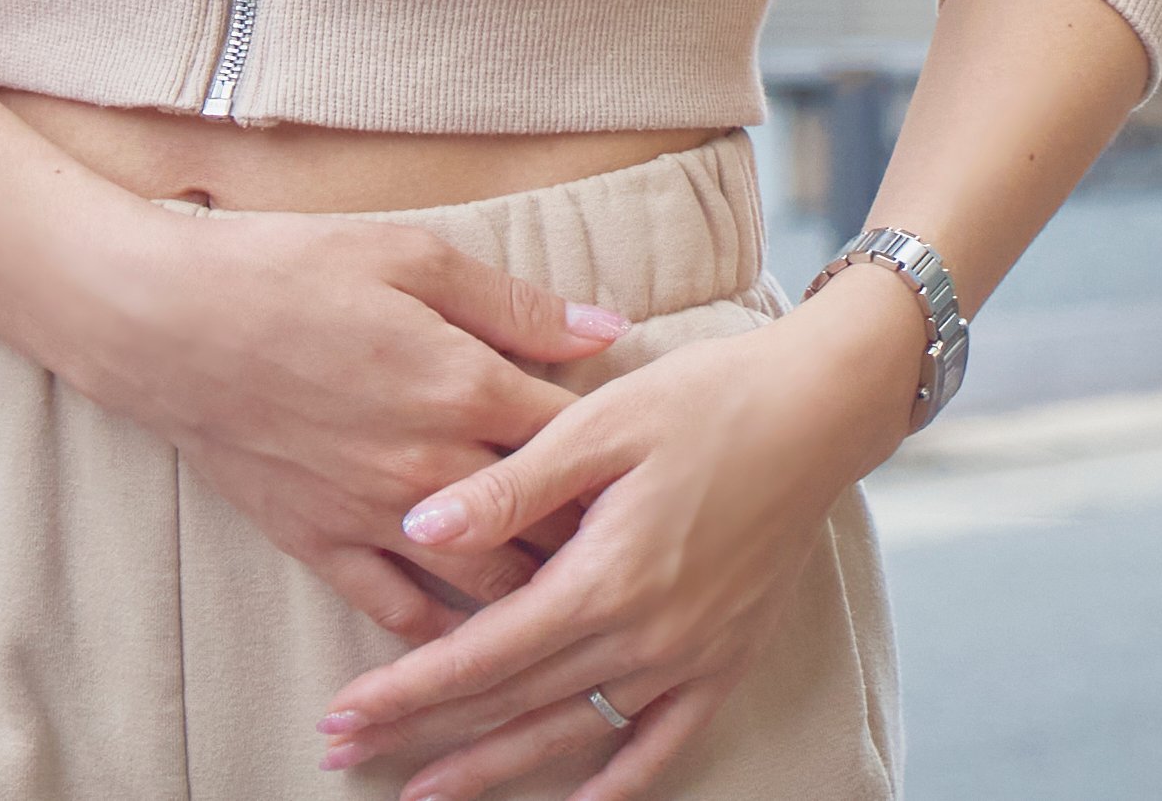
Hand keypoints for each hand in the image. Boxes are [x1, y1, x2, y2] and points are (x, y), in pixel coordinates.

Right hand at [68, 208, 632, 644]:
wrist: (165, 322)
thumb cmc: (290, 269)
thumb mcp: (414, 257)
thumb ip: (516, 306)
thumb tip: (608, 331)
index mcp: (465, 385)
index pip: (580, 438)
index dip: (627, 452)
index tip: (662, 459)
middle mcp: (432, 466)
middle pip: (549, 525)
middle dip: (601, 538)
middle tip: (646, 546)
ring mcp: (376, 515)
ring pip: (487, 586)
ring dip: (540, 598)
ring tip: (588, 604)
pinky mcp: (321, 543)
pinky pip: (399, 610)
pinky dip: (446, 636)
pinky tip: (481, 645)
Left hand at [312, 272, 919, 795]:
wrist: (821, 408)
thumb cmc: (707, 399)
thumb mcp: (601, 423)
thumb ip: (511, 486)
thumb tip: (419, 528)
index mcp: (603, 578)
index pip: (482, 655)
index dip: (405, 689)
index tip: (340, 712)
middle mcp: (645, 636)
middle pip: (512, 704)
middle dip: (422, 734)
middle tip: (344, 753)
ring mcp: (689, 656)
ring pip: (573, 734)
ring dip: (493, 769)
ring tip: (423, 794)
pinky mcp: (726, 658)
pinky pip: (664, 744)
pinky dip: (619, 784)